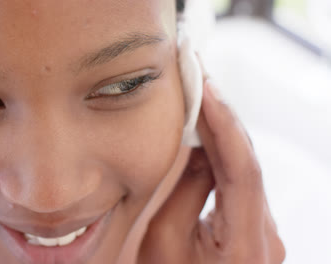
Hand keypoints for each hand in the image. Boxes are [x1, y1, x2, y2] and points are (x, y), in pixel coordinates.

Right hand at [137, 78, 285, 263]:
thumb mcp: (162, 241)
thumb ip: (184, 191)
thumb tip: (198, 147)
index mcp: (246, 246)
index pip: (242, 170)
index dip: (224, 124)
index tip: (205, 88)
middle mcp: (267, 236)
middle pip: (249, 164)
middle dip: (223, 118)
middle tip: (198, 80)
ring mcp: (265, 232)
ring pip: (246, 170)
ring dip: (223, 134)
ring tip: (199, 98)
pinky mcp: (255, 229)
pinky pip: (242, 183)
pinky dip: (224, 155)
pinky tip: (207, 135)